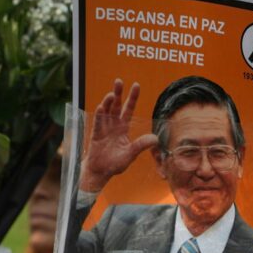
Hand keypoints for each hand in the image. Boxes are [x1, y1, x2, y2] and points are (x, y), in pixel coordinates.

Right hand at [79, 79, 158, 193]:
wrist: (101, 172)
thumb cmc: (115, 164)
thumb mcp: (131, 154)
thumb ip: (141, 145)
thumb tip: (156, 139)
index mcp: (122, 127)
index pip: (128, 109)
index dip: (132, 97)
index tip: (136, 85)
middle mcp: (113, 125)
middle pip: (116, 106)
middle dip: (118, 93)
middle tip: (119, 81)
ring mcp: (103, 129)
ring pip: (106, 111)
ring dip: (108, 102)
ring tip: (112, 94)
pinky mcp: (96, 135)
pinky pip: (98, 123)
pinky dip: (99, 115)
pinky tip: (101, 107)